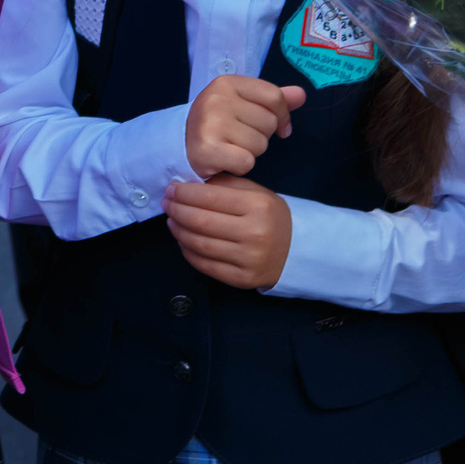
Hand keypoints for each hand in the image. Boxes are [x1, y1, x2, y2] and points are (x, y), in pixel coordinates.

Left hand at [165, 176, 291, 288]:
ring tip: (172, 221)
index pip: (209, 198)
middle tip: (167, 204)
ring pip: (199, 244)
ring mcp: (249, 259)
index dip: (183, 193)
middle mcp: (255, 233)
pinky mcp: (243, 279)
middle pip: (200, 221)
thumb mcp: (254, 192)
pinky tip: (183, 241)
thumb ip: (222, 185)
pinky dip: (188, 252)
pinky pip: (205, 265)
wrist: (297, 249)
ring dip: (178, 231)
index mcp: (259, 206)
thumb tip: (185, 184)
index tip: (171, 189)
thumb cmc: (269, 215)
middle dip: (176, 211)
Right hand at [186, 75, 301, 177]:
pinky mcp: (207, 149)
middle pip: (269, 122)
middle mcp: (216, 99)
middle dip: (261, 134)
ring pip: (260, 144)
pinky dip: (241, 166)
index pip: (275, 97)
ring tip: (231, 146)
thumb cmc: (218, 122)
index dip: (283, 116)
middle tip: (239, 136)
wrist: (180, 143)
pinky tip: (227, 160)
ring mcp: (210, 124)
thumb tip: (301, 94)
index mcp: (226, 83)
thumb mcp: (243, 103)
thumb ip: (273, 99)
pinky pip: (247, 162)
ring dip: (251, 151)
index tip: (278, 127)